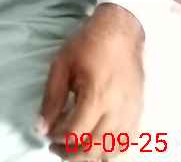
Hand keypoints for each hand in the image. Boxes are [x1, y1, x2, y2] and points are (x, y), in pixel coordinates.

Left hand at [38, 3, 144, 160]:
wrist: (121, 30)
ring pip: (112, 151)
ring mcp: (132, 113)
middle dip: (72, 154)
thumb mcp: (61, 65)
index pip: (76, 134)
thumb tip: (41, 127)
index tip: (48, 135)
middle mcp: (118, 110)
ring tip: (75, 148)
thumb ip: (51, 99)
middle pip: (95, 149)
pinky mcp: (139, 112)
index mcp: (97, 96)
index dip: (58, 140)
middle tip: (57, 148)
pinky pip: (127, 143)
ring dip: (91, 156)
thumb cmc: (88, 44)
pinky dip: (111, 150)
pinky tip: (97, 144)